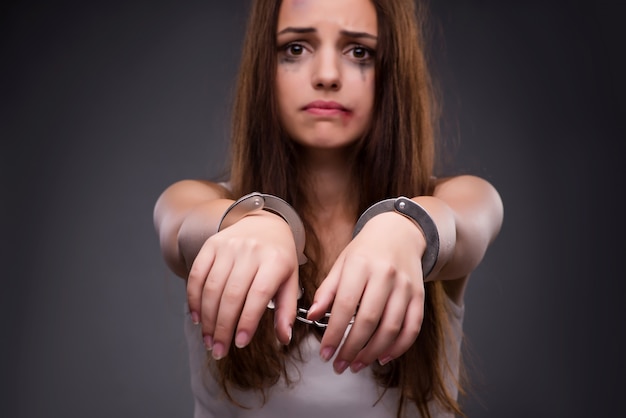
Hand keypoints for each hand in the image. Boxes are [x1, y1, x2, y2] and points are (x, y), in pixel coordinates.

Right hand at [186, 212, 299, 359]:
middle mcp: (250, 251)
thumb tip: (284, 338)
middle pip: (231, 294)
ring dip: (208, 319)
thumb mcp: (290, 281)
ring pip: (212, 288)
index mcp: (275, 261)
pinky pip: (197, 274)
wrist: (264, 224)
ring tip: (209, 340)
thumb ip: (287, 310)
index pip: (258, 295)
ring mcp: (229, 246)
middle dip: (223, 327)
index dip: (247, 321)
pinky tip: (198, 318)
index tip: (240, 343)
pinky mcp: (211, 245)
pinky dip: (194, 298)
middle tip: (219, 351)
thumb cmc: (279, 259)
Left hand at [308, 212, 425, 373]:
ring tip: (356, 364)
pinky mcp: (419, 296)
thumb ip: (327, 290)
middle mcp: (385, 275)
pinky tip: (382, 357)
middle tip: (339, 364)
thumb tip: (312, 316)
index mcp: (361, 265)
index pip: (345, 305)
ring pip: (391, 328)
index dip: (334, 333)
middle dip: (352, 348)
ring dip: (372, 352)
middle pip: (369, 320)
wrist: (400, 232)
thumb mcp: (341, 263)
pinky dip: (398, 347)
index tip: (325, 353)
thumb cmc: (365, 251)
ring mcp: (405, 286)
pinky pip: (412, 327)